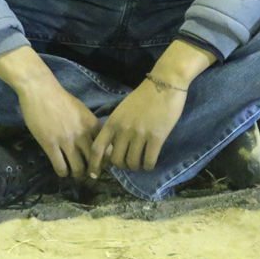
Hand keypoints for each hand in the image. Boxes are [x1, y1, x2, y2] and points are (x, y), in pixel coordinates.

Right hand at [0, 45, 99, 177]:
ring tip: (74, 174)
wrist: (41, 91)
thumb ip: (89, 126)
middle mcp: (82, 134)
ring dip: (77, 174)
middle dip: (92, 171)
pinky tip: (62, 172)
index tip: (101, 165)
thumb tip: (95, 141)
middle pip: (93, 162)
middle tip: (88, 174)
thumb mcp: (82, 111)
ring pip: (78, 168)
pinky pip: (60, 166)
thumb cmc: (61, 99)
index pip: (105, 148)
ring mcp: (66, 140)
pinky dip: (62, 173)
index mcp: (92, 124)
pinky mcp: (50, 145)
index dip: (104, 161)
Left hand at [86, 39, 213, 177]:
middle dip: (122, 166)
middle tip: (128, 164)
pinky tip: (150, 164)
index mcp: (113, 122)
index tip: (94, 174)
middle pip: (116, 160)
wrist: (165, 84)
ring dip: (136, 167)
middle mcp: (124, 130)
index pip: (97, 148)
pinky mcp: (156, 137)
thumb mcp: (122, 109)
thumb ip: (116, 126)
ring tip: (140, 164)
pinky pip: (149, 160)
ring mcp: (140, 134)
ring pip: (132, 163)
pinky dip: (148, 166)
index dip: (94, 164)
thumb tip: (113, 145)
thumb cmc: (144, 96)